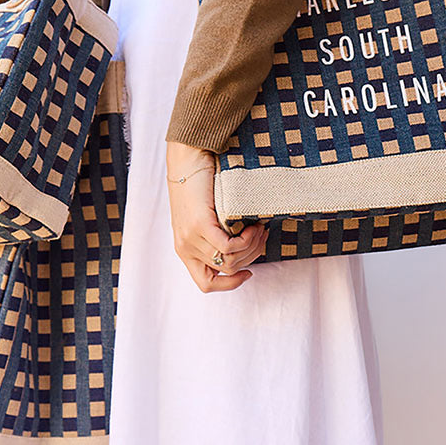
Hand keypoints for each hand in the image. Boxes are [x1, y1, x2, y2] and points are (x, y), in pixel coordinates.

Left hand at [166, 140, 267, 292]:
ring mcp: (190, 238)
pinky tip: (253, 227)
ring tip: (259, 228)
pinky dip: (246, 240)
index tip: (248, 272)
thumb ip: (212, 237)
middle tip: (261, 236)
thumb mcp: (201, 217)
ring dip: (252, 246)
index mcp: (184, 249)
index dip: (230, 284)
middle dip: (251, 257)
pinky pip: (228, 247)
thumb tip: (242, 250)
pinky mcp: (199, 225)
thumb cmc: (198, 185)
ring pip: (230, 260)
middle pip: (226, 270)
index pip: (206, 284)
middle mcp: (185, 248)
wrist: (187, 159)